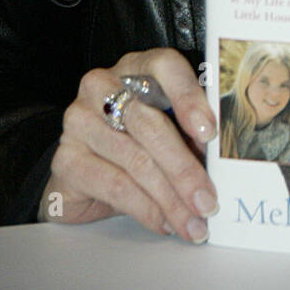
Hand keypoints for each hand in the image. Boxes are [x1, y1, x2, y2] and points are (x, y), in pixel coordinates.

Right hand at [39, 48, 218, 242]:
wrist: (84, 175)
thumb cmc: (136, 144)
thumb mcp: (167, 128)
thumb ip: (190, 132)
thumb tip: (223, 162)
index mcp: (136, 68)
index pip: (163, 66)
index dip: (188, 96)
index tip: (210, 132)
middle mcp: (103, 86)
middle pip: (149, 123)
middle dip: (184, 168)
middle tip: (208, 200)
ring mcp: (79, 121)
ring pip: (135, 161)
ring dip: (170, 199)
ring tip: (194, 222)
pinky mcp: (66, 159)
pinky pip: (114, 186)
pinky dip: (146, 210)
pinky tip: (165, 223)